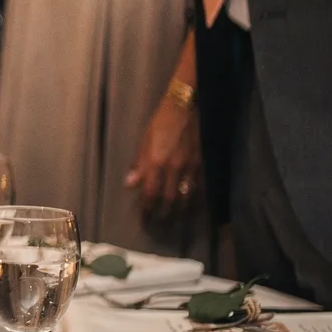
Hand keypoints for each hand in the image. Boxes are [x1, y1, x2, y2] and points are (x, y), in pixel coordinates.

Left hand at [125, 94, 201, 220]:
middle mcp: (172, 167)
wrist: (185, 108)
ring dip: (179, 211)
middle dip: (163, 214)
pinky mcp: (201, 164)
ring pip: (185, 197)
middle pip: (168, 199)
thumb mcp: (144, 140)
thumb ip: (138, 164)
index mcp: (155, 161)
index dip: (146, 207)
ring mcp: (189, 167)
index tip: (143, 217)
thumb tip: (130, 185)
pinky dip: (195, 201)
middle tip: (159, 223)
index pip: (149, 192)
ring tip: (174, 219)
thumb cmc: (160, 122)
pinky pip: (199, 188)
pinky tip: (192, 208)